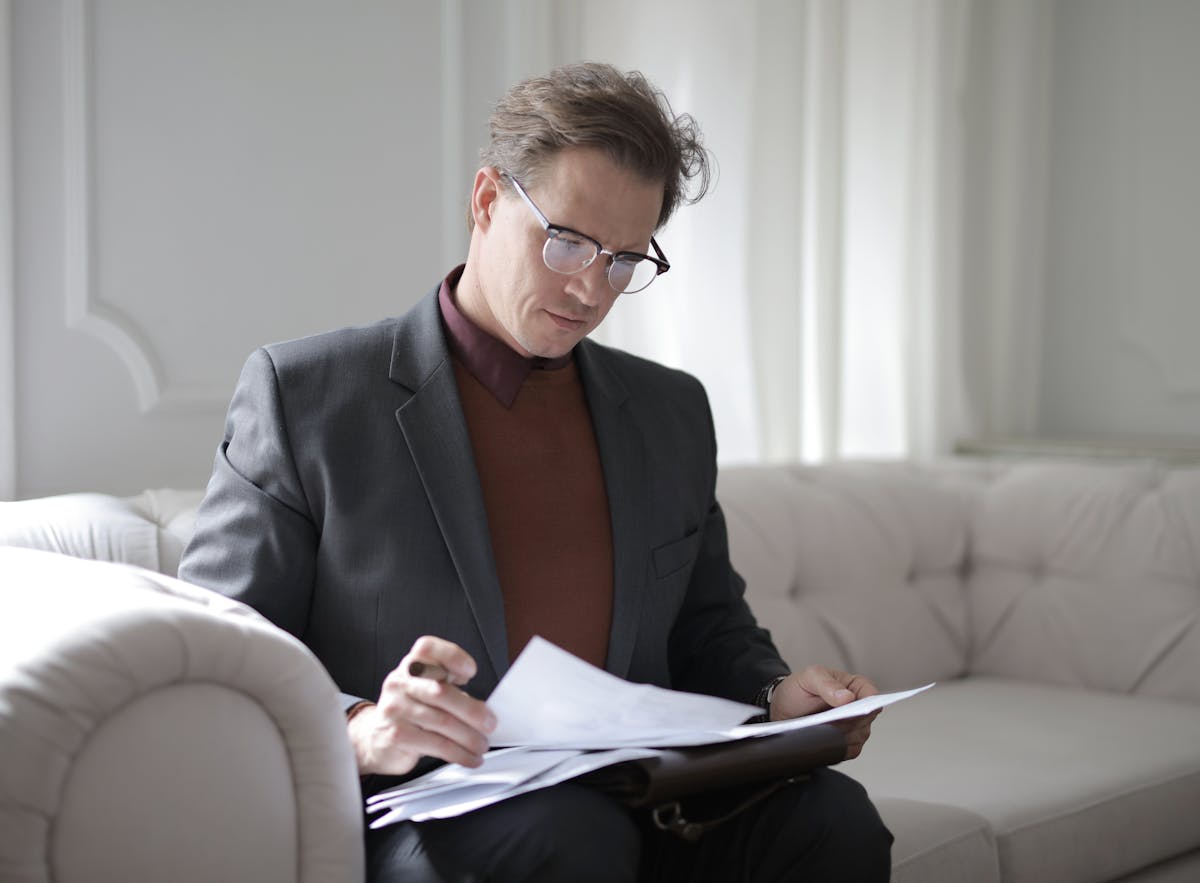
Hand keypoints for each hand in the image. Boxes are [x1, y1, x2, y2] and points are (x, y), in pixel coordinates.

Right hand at [347, 636, 497, 775]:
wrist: (374, 737)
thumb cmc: (411, 709)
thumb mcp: (427, 689)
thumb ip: (450, 689)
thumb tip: (485, 709)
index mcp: (412, 665)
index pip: (427, 648)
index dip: (451, 656)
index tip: (471, 672)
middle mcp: (400, 682)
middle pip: (440, 691)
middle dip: (472, 710)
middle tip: (490, 723)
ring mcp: (395, 708)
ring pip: (442, 722)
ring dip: (469, 737)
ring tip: (482, 744)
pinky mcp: (396, 735)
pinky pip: (435, 744)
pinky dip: (458, 753)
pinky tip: (469, 757)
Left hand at [769, 665, 879, 760]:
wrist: (783, 710)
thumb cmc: (799, 690)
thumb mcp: (809, 677)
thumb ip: (827, 684)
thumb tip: (847, 697)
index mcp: (855, 686)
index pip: (872, 695)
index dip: (867, 703)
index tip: (853, 708)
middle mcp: (859, 708)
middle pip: (866, 719)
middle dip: (848, 720)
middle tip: (828, 719)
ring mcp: (855, 728)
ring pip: (859, 736)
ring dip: (841, 734)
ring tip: (821, 728)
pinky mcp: (847, 745)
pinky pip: (850, 750)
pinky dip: (838, 747)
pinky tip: (823, 740)